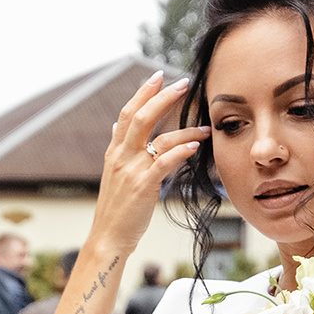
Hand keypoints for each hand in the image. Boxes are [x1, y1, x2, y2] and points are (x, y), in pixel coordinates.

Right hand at [85, 72, 210, 255]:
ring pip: (159, 140)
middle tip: (184, 83)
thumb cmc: (116, 208)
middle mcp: (121, 157)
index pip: (128, 113)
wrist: (108, 237)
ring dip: (185, 131)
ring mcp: (131, 171)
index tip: (158, 77)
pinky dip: (180, 152)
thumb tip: (117, 126)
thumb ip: (117, 147)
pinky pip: (164, 164)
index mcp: (114, 151)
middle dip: (163, 98)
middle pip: (141, 118)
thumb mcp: (112, 173)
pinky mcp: (142, 187)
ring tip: (204, 128)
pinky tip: (194, 147)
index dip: (143, 93)